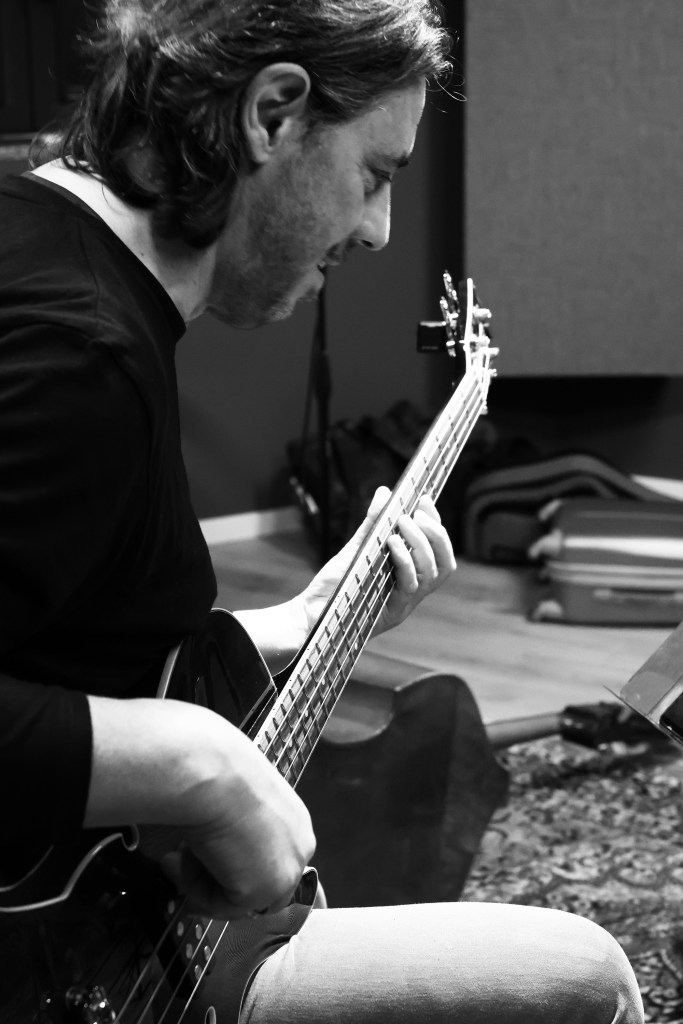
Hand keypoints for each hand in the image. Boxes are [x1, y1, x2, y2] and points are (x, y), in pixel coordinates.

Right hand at [86, 695, 314, 921]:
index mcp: (293, 819)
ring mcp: (287, 869)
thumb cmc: (212, 770)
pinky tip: (184, 858)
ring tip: (178, 853)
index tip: (199, 865)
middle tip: (178, 863)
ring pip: (238, 899)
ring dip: (202, 883)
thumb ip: (230, 829)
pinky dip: (196, 889)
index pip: (268, 861)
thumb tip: (203, 851)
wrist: (208, 769)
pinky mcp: (266, 889)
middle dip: (215, 881)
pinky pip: (222, 907)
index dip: (230, 870)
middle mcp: (299, 844)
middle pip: (257, 886)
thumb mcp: (229, 799)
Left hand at [302, 486, 455, 635]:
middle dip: (435, 533)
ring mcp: (404, 603)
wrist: (310, 613)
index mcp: (409, 576)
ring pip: (432, 574)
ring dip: (420, 542)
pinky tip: (392, 542)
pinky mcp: (392, 613)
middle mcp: (412, 591)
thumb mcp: (356, 549)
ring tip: (403, 522)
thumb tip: (385, 492)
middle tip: (415, 513)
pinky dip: (404, 560)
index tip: (423, 500)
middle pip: (444, 563)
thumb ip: (373, 524)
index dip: (436, 524)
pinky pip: (410, 585)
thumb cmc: (334, 584)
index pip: (437, 550)